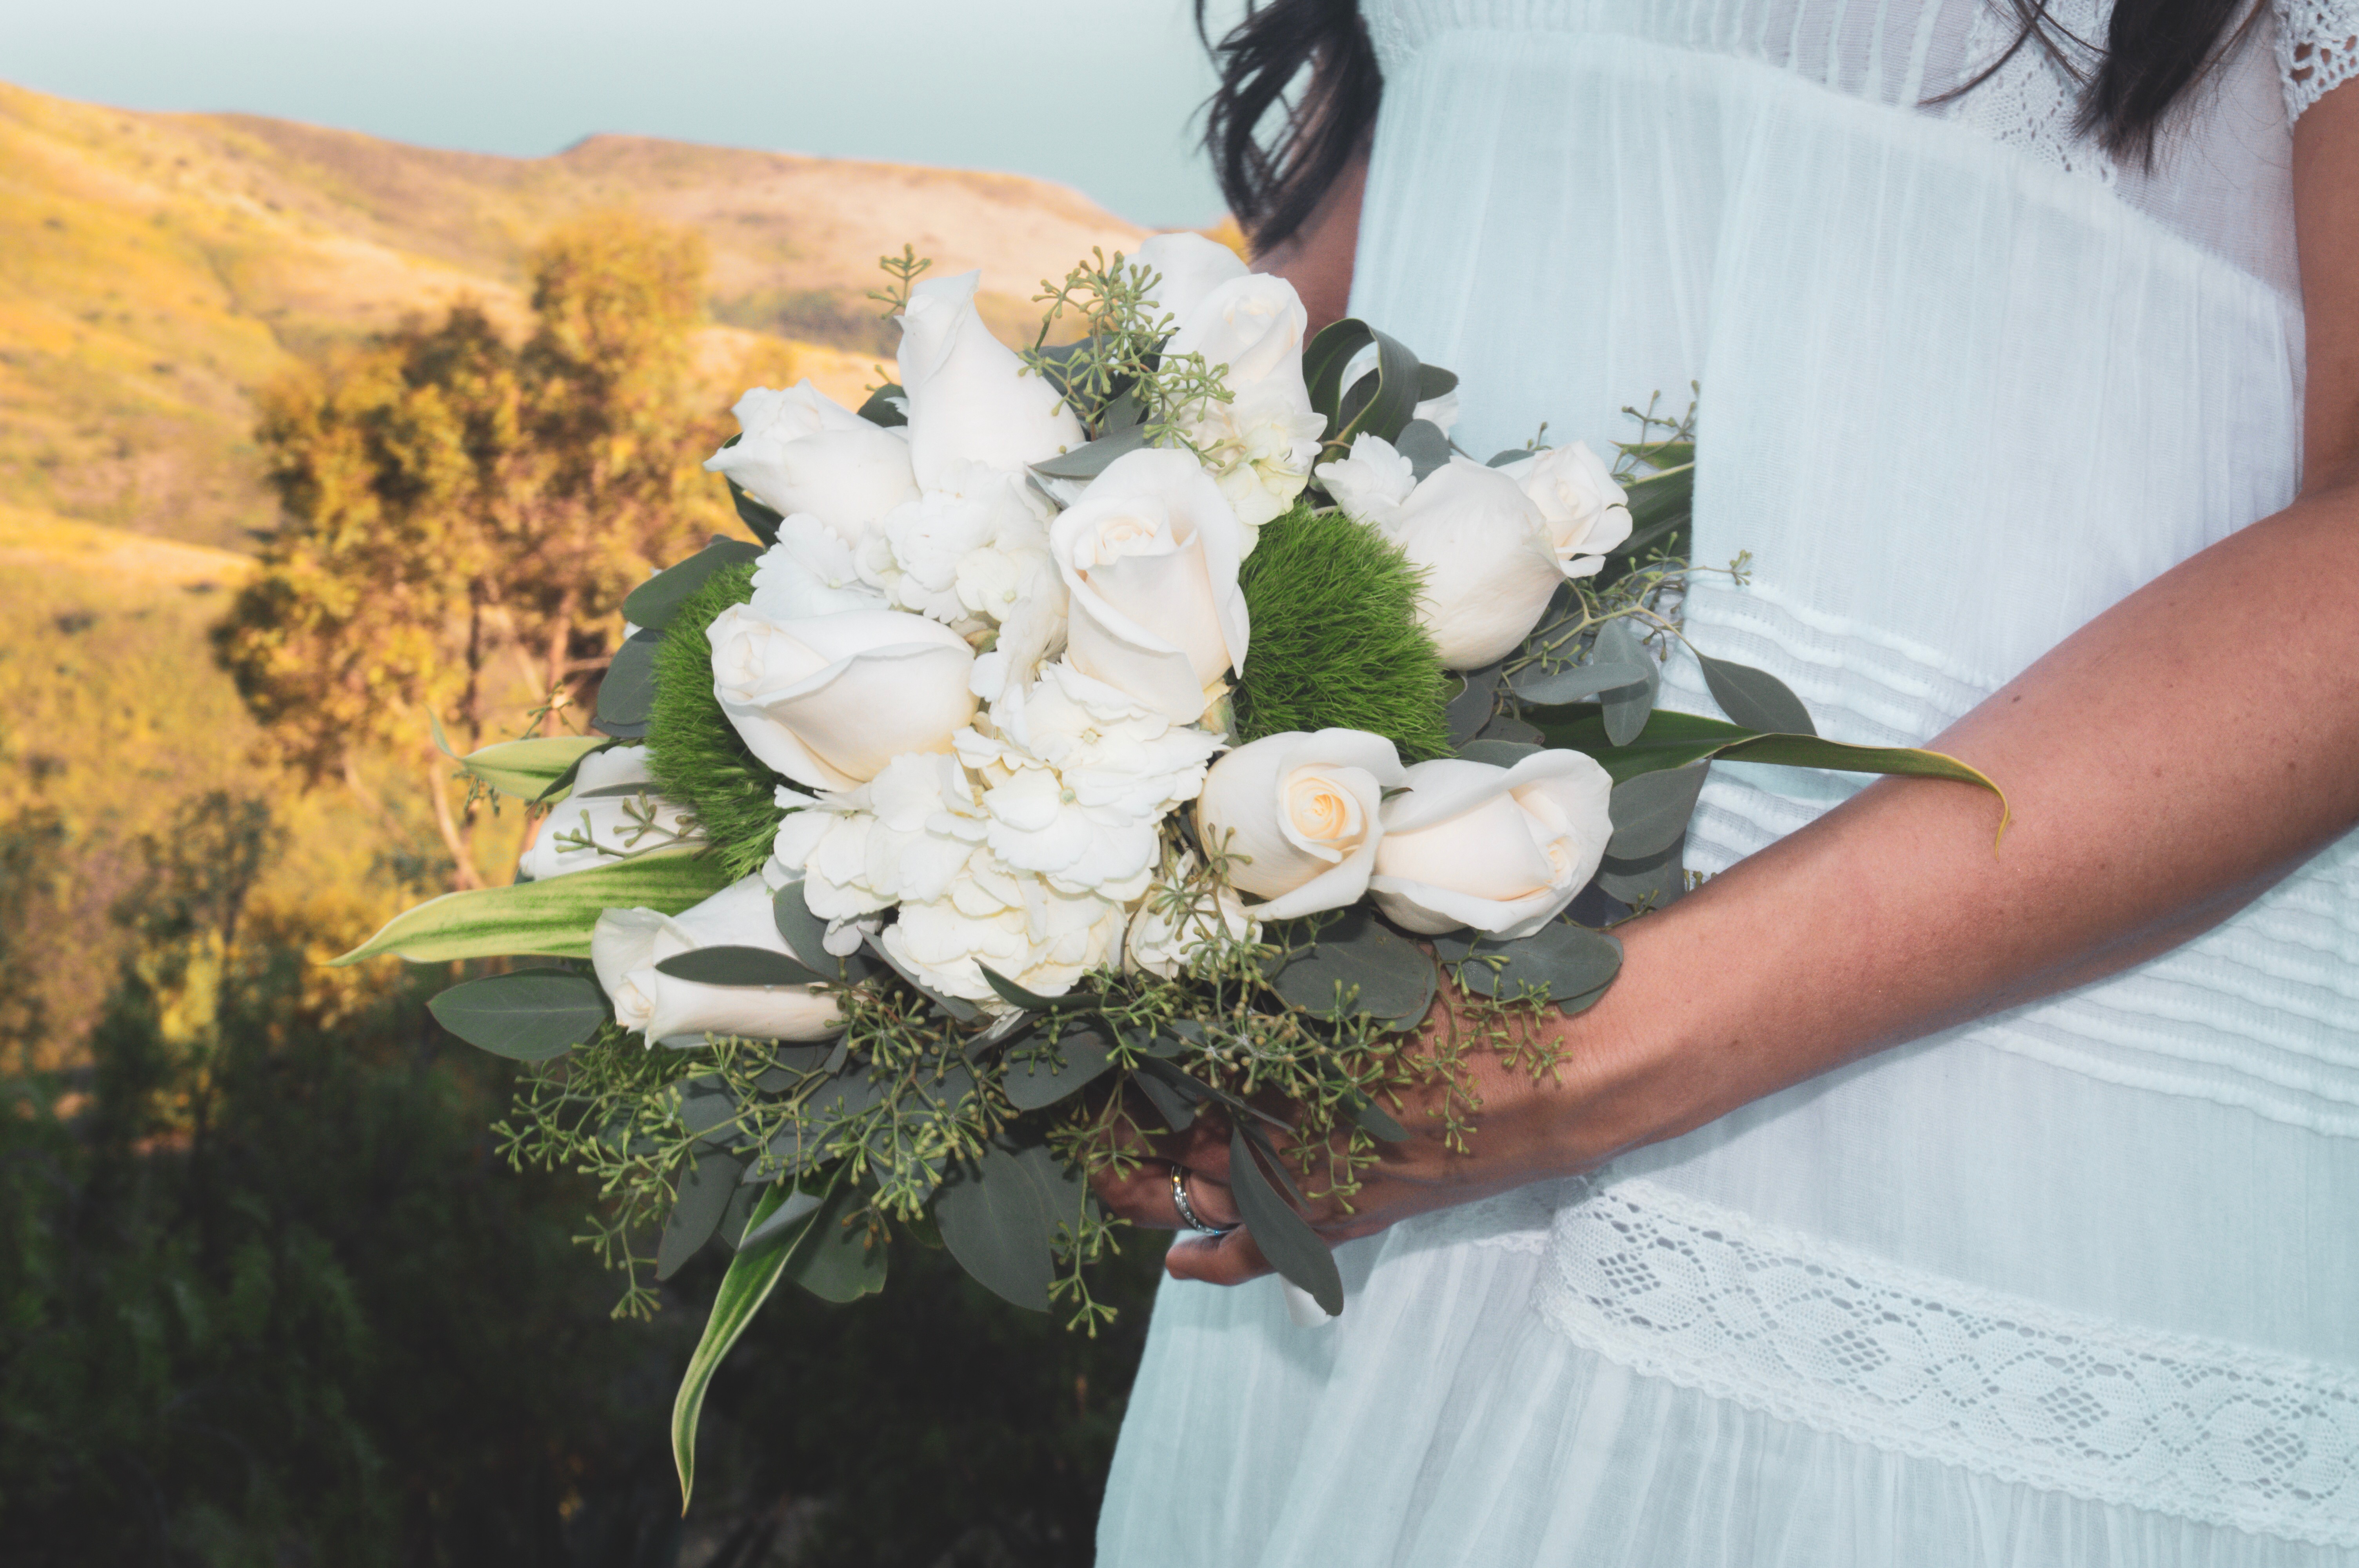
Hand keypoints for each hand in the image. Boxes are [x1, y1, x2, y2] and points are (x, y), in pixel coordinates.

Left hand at [1087, 975, 1649, 1287]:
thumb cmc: (1471, 1006)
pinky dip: (1215, 1257)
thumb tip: (1203, 968)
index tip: (1071, 1056)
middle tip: (1073, 1111)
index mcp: (1276, 1077)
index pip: (1160, 1082)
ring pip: (1200, 1196)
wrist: (1563, 1075)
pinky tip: (1180, 1261)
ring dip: (1151, 1180)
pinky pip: (1261, 1251)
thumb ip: (1280, 981)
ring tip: (1107, 1162)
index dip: (1108, 1076)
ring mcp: (1310, 1189)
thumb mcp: (1361, 978)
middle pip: (1168, 1142)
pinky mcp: (1347, 1215)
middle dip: (1119, 1127)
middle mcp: (1281, 1143)